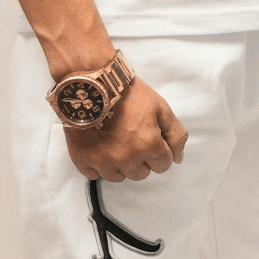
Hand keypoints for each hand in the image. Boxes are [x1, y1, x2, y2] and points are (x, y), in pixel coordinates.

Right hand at [65, 75, 188, 182]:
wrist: (91, 82)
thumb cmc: (127, 92)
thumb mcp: (161, 107)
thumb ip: (175, 135)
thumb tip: (177, 159)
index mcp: (148, 145)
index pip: (163, 165)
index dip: (159, 151)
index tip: (149, 137)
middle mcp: (126, 158)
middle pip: (141, 173)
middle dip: (141, 159)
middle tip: (131, 137)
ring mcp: (102, 161)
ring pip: (119, 177)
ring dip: (120, 164)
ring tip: (115, 141)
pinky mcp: (81, 159)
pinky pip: (94, 174)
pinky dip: (98, 165)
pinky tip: (99, 146)